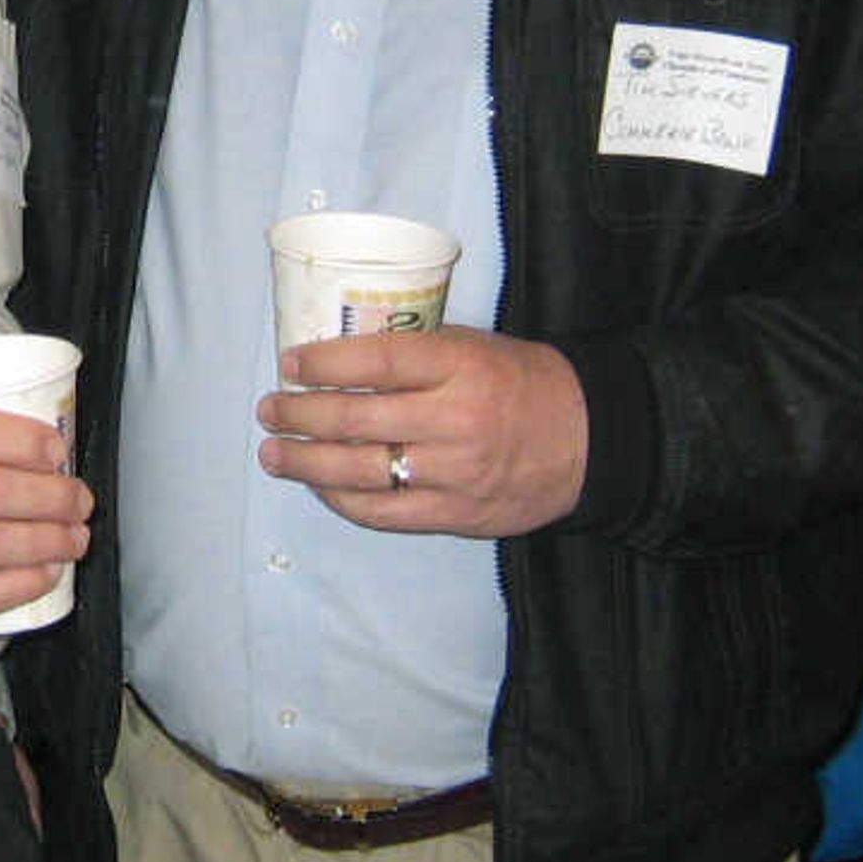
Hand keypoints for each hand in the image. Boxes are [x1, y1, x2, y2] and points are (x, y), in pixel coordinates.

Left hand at [256, 329, 587, 538]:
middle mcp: (454, 418)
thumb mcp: (476, 347)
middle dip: (300, 414)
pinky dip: (343, 500)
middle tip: (270, 408)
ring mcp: (454, 472)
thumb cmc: (525, 383)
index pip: (376, 360)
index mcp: (460, 365)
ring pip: (360, 471)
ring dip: (306, 463)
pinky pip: (384, 511)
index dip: (324, 363)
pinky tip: (321, 488)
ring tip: (275, 454)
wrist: (592, 439)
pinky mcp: (456, 514)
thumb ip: (418, 354)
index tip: (291, 363)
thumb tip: (342, 359)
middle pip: (356, 418)